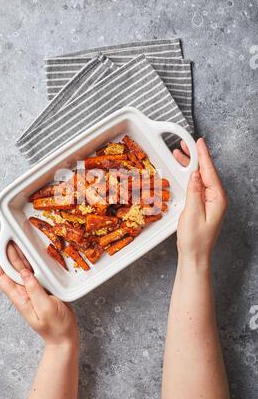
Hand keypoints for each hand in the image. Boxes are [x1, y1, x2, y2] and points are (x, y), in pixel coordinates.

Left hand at [0, 231, 77, 347]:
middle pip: (11, 268)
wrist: (65, 337)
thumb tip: (25, 272)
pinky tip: (31, 251)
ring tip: (13, 237)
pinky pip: (35, 270)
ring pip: (22, 267)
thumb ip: (34, 290)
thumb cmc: (55, 327)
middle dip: (5, 250)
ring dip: (17, 252)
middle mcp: (24, 292)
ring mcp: (33, 290)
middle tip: (2, 234)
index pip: (2, 276)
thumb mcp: (45, 308)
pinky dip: (32, 259)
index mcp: (20, 298)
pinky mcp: (43, 288)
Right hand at [173, 138, 227, 261]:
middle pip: (206, 172)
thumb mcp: (192, 213)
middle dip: (196, 157)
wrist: (194, 256)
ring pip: (201, 178)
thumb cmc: (195, 239)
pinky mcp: (204, 206)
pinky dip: (190, 177)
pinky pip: (198, 186)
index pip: (210, 172)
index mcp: (218, 199)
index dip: (203, 156)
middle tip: (185, 145)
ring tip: (180, 154)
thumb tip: (194, 174)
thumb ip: (193, 191)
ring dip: (191, 166)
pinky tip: (185, 172)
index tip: (198, 142)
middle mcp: (217, 199)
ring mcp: (210, 202)